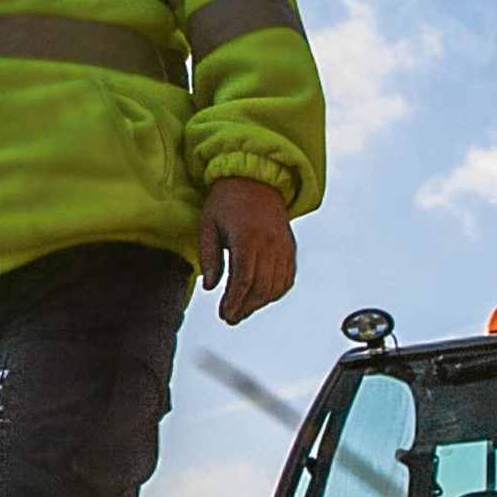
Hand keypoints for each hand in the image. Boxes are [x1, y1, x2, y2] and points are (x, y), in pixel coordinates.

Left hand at [197, 177, 295, 325]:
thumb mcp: (207, 224)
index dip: (234, 301)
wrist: (255, 179)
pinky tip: (260, 298)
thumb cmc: (226, 201)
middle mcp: (269, 243)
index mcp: (247, 236)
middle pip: (260, 287)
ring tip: (242, 310)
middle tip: (230, 317)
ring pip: (275, 286)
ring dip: (259, 303)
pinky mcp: (289, 248)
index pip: (243, 279)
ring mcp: (282, 246)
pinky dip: (275, 292)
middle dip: (245, 307)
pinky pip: (287, 278)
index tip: (224, 314)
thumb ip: (208, 256)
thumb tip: (210, 287)